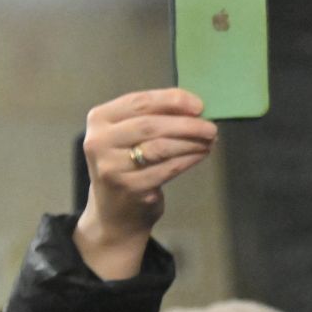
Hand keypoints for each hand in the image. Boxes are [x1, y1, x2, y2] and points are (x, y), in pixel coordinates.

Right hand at [77, 88, 214, 264]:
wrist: (114, 211)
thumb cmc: (128, 164)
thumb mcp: (130, 135)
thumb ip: (154, 117)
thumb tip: (194, 107)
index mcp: (99, 119)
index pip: (139, 102)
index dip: (172, 100)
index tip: (199, 105)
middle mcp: (99, 141)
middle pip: (151, 125)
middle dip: (187, 124)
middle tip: (211, 127)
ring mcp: (112, 166)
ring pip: (160, 147)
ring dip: (191, 142)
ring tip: (210, 140)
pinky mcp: (129, 187)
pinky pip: (167, 168)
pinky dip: (189, 159)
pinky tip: (201, 154)